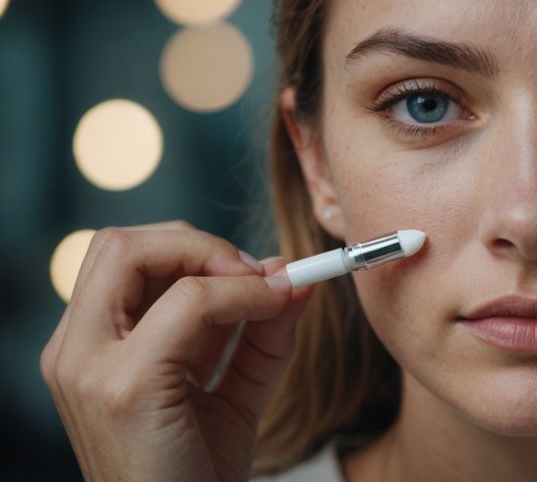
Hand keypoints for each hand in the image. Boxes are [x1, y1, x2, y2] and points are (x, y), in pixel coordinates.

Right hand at [40, 221, 312, 481]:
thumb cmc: (199, 470)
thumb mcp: (234, 390)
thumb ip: (261, 333)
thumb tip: (293, 274)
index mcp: (92, 348)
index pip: (124, 258)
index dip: (194, 250)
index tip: (257, 273)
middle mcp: (76, 351)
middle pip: (117, 244)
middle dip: (196, 244)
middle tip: (254, 273)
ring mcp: (89, 367)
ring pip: (132, 253)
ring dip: (212, 258)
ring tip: (262, 291)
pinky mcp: (124, 385)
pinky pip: (189, 303)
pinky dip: (240, 294)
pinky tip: (272, 309)